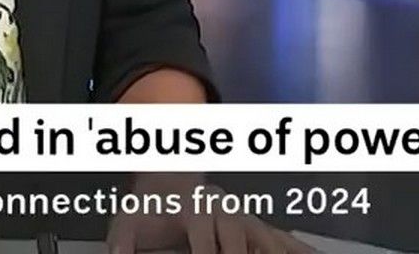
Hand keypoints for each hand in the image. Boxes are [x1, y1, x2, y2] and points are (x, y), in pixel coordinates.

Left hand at [107, 174, 314, 253]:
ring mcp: (240, 216)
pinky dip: (297, 248)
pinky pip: (279, 239)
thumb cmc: (148, 204)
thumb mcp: (126, 221)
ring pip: (268, 237)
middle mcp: (222, 210)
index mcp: (194, 209)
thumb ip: (121, 243)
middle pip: (241, 236)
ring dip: (283, 248)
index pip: (205, 239)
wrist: (165, 172)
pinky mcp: (251, 225)